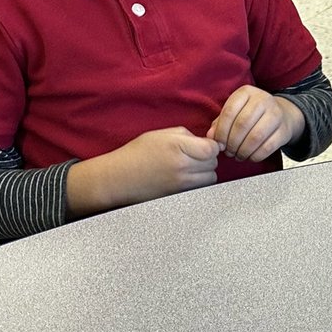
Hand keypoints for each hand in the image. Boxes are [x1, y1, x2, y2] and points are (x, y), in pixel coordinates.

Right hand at [67, 126, 219, 216]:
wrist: (118, 179)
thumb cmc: (137, 153)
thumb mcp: (160, 135)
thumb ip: (186, 135)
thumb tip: (206, 141)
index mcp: (178, 147)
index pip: (212, 149)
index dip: (211, 145)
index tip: (203, 145)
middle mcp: (182, 167)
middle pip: (213, 163)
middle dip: (207, 158)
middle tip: (193, 156)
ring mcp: (181, 185)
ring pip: (211, 178)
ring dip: (205, 172)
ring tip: (189, 168)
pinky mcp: (179, 197)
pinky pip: (201, 189)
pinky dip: (199, 183)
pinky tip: (186, 178)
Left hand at [207, 85, 305, 162]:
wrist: (282, 114)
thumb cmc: (252, 114)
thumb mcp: (235, 112)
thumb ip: (221, 123)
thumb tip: (211, 137)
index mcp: (246, 92)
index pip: (229, 112)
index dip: (221, 132)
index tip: (218, 144)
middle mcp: (262, 99)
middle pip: (242, 125)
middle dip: (232, 143)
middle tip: (228, 152)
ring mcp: (276, 114)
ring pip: (255, 137)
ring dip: (243, 151)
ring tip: (238, 155)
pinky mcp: (284, 130)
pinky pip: (268, 147)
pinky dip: (256, 156)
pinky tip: (250, 157)